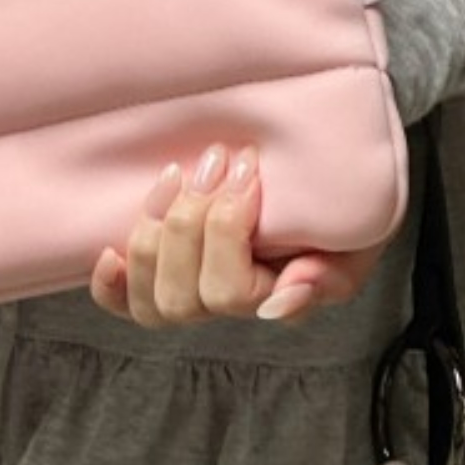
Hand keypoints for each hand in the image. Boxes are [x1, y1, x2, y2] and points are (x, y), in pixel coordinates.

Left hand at [89, 145, 386, 327]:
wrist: (326, 177)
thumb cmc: (342, 209)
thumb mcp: (355, 240)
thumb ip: (328, 278)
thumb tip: (279, 303)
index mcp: (270, 300)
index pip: (229, 292)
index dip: (225, 231)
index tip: (248, 171)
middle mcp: (222, 305)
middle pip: (180, 296)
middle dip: (190, 221)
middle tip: (219, 160)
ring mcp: (186, 291)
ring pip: (149, 297)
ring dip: (156, 231)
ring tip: (181, 174)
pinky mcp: (157, 273)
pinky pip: (122, 303)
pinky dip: (112, 285)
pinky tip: (110, 253)